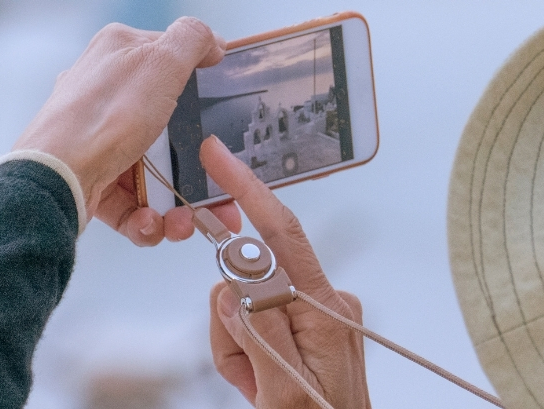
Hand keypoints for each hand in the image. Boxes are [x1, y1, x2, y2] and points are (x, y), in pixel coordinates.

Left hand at [13, 17, 239, 244]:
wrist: (55, 177)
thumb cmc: (106, 115)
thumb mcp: (160, 62)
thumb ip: (191, 39)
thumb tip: (212, 40)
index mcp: (116, 54)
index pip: (168, 58)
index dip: (198, 80)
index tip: (222, 104)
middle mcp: (103, 93)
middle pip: (165, 123)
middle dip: (195, 160)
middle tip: (216, 186)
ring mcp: (95, 137)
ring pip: (151, 169)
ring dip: (175, 201)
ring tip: (183, 221)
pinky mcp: (91, 177)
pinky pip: (129, 200)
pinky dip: (146, 217)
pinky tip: (152, 223)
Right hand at [202, 136, 370, 408]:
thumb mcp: (282, 389)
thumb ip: (257, 330)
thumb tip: (232, 284)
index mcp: (325, 310)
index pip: (281, 233)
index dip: (247, 188)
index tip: (218, 156)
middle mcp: (325, 302)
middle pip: (248, 278)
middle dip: (232, 325)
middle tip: (245, 373)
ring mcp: (316, 313)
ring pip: (242, 303)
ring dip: (237, 345)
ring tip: (257, 384)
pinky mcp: (305, 324)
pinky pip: (253, 320)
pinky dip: (246, 350)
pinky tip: (261, 378)